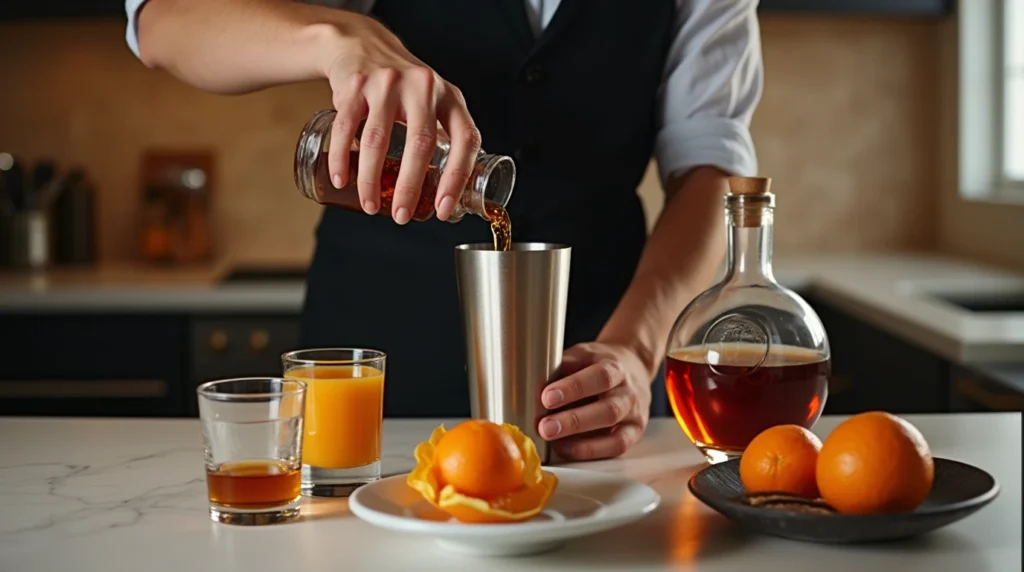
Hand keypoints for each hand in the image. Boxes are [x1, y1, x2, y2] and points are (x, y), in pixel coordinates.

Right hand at [323, 18, 480, 223]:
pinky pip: (346, 127)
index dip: (457, 178)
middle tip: (401, 216)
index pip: (465, 141)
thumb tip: (455, 192)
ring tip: (370, 205)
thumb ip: (446, 138)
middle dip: (410, 188)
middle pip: (421, 144)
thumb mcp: (436, 103)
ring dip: (371, 180)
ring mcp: (388, 83)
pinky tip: (342, 179)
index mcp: (451, 98)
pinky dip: (341, 157)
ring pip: (378, 139)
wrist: (363, 45)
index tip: (442, 209)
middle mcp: (423, 87)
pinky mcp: (355, 85)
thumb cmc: (405, 87)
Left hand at [537, 343, 652, 460]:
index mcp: (615, 367)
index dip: (574, 388)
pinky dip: (589, 450)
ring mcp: (633, 414)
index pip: (599, 377)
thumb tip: (533, 381)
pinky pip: (615, 446)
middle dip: (574, 421)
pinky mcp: (634, 433)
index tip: (547, 397)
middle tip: (545, 427)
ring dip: (579, 439)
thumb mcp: (583, 355)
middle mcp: (628, 392)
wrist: (634, 367)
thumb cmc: (599, 363)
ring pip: (612, 431)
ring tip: (550, 439)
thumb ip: (563, 366)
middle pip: (607, 409)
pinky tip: (566, 448)